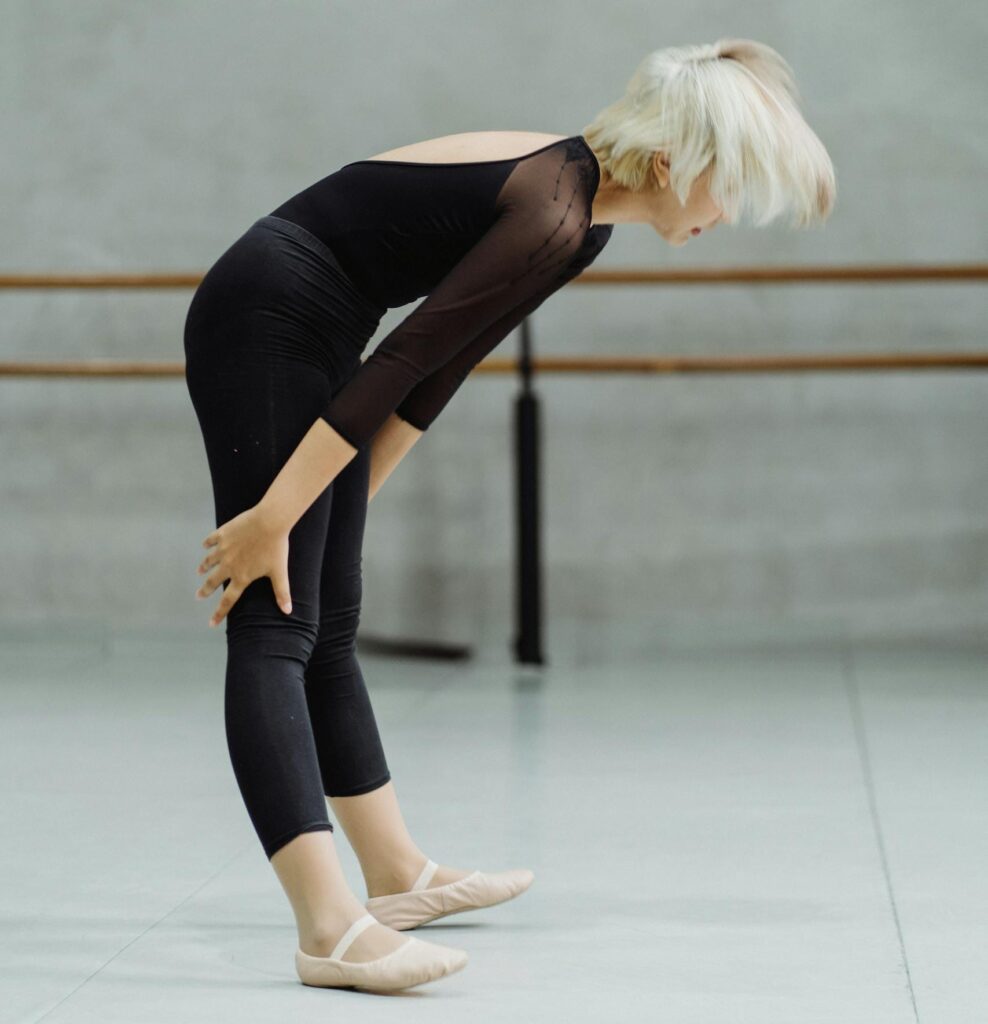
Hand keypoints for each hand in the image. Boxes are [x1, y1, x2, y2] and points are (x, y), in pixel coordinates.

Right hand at [195, 506, 292, 627]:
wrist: (269, 522)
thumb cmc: (276, 547)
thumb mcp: (280, 572)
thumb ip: (282, 592)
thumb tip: (288, 611)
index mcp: (242, 576)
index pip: (228, 600)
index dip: (219, 613)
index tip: (211, 623)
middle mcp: (229, 565)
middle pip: (213, 581)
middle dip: (205, 590)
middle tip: (199, 595)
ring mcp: (223, 549)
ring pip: (209, 561)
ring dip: (204, 567)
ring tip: (200, 571)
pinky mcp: (222, 534)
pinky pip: (211, 540)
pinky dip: (207, 544)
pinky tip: (205, 546)